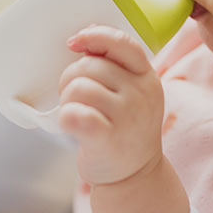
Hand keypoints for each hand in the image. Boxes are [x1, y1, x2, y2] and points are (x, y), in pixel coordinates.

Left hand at [58, 25, 164, 185]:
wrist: (136, 176)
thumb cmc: (125, 130)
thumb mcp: (132, 93)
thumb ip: (114, 66)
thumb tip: (85, 36)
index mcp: (146, 76)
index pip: (122, 43)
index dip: (94, 36)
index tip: (74, 43)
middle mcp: (141, 94)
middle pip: (89, 66)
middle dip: (71, 79)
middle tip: (74, 98)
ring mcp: (127, 116)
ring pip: (78, 88)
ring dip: (67, 100)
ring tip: (76, 113)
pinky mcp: (108, 138)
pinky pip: (75, 114)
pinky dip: (66, 118)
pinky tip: (71, 126)